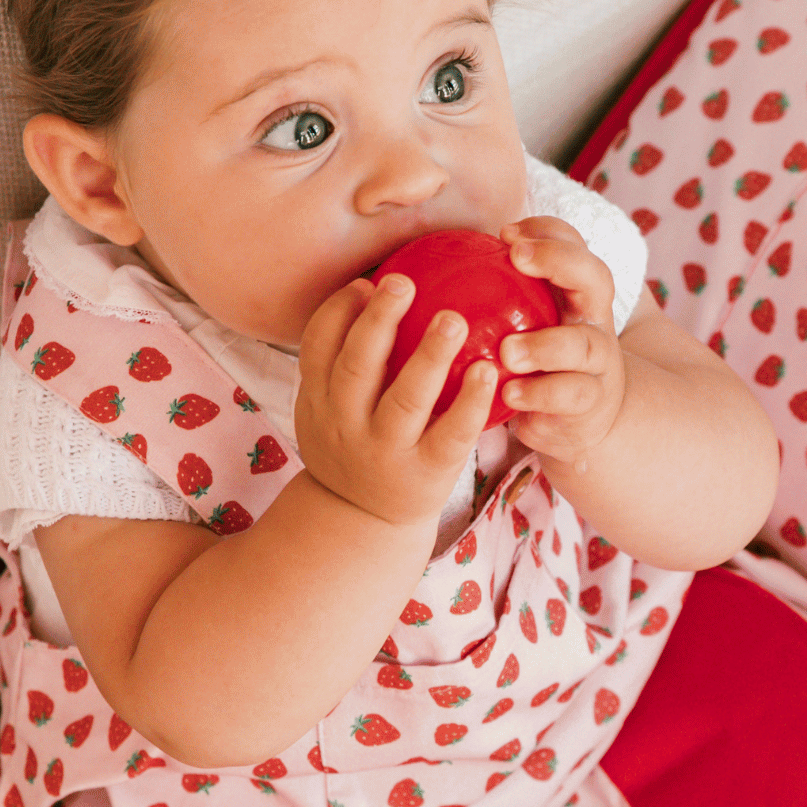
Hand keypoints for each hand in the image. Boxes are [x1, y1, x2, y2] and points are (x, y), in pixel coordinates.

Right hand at [294, 272, 496, 528]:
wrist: (361, 524)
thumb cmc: (355, 446)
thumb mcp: (326, 408)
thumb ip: (340, 360)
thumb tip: (372, 285)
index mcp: (319, 400)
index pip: (317, 346)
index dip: (338, 311)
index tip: (366, 282)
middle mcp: (347, 424)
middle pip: (358, 365)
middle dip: (378, 321)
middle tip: (403, 283)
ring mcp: (386, 451)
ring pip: (405, 398)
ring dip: (430, 356)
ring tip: (454, 319)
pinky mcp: (427, 475)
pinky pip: (451, 434)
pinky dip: (470, 402)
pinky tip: (489, 371)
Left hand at [495, 217, 625, 465]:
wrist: (581, 421)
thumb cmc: (535, 364)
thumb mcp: (521, 326)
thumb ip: (490, 300)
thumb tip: (413, 270)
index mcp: (576, 295)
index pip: (573, 247)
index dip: (547, 233)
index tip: (505, 233)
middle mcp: (595, 321)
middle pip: (596, 279)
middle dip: (559, 260)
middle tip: (517, 257)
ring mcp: (598, 364)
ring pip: (583, 346)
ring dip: (544, 344)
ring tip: (506, 352)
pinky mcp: (590, 406)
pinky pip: (569, 398)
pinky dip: (539, 395)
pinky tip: (509, 396)